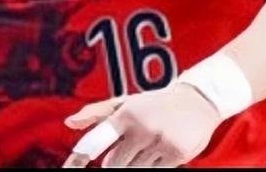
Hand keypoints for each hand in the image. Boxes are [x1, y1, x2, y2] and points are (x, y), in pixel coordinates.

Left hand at [63, 82, 223, 167]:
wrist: (197, 100)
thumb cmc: (153, 103)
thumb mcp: (126, 103)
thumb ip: (96, 113)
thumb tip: (69, 123)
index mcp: (125, 113)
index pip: (98, 139)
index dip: (82, 156)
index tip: (73, 164)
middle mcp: (141, 127)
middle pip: (115, 164)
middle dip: (117, 162)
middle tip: (131, 147)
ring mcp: (160, 141)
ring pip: (135, 170)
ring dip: (136, 164)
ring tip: (147, 146)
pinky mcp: (177, 154)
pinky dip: (153, 166)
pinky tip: (159, 153)